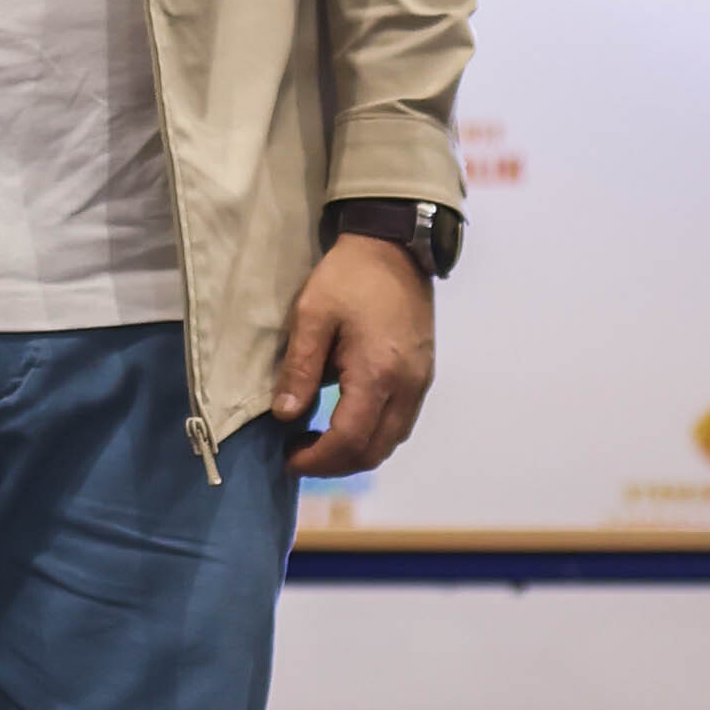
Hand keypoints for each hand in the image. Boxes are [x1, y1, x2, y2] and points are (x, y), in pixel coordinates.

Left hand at [270, 235, 434, 478]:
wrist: (394, 246)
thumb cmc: (349, 276)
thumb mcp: (312, 315)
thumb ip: (299, 369)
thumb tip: (285, 416)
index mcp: (378, 373)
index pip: (350, 440)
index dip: (317, 460)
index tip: (288, 459)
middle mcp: (407, 385)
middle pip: (375, 451)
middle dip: (335, 463)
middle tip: (299, 455)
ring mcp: (421, 381)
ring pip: (392, 440)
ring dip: (356, 451)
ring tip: (319, 442)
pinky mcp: (424, 373)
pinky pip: (401, 421)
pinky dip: (373, 433)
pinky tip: (347, 420)